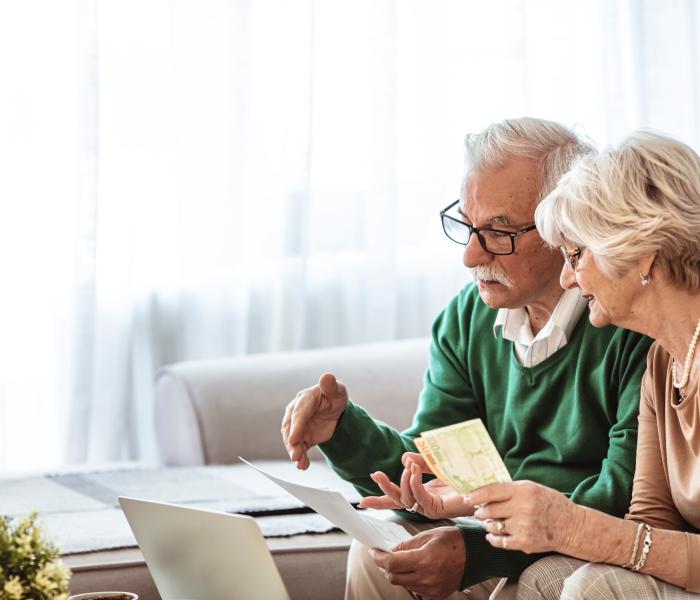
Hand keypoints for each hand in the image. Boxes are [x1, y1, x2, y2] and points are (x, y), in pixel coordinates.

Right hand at [281, 373, 347, 469]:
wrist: (335, 409)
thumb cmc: (335, 395)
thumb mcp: (337, 390)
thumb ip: (331, 385)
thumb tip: (327, 376)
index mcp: (305, 398)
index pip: (298, 413)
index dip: (296, 426)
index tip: (293, 439)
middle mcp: (296, 412)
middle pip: (290, 428)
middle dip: (292, 443)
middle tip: (295, 455)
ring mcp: (297, 426)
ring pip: (292, 440)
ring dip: (295, 452)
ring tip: (300, 463)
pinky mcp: (301, 437)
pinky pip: (299, 448)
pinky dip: (300, 458)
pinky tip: (303, 466)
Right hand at [358, 453, 474, 518]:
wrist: (486, 485)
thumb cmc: (465, 475)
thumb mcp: (438, 463)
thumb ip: (422, 460)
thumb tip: (404, 457)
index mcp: (422, 493)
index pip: (397, 498)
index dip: (380, 499)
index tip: (361, 502)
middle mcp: (423, 502)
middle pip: (396, 500)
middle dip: (385, 488)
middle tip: (377, 474)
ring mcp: (429, 507)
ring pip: (405, 499)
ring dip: (403, 480)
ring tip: (410, 466)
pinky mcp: (437, 508)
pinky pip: (418, 497)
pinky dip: (414, 483)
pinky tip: (414, 472)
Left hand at [368, 526, 464, 599]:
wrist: (475, 555)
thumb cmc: (453, 541)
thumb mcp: (427, 535)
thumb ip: (406, 545)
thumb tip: (390, 551)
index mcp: (424, 559)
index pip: (391, 563)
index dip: (378, 557)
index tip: (374, 551)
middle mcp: (427, 577)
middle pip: (393, 577)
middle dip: (385, 566)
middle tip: (384, 556)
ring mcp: (432, 589)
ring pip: (403, 584)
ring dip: (398, 573)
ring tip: (404, 561)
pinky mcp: (436, 596)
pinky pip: (416, 590)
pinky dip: (411, 581)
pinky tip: (416, 571)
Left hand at [468, 480, 576, 553]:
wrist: (571, 526)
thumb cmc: (549, 503)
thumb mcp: (531, 488)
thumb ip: (510, 489)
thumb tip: (484, 492)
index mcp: (523, 491)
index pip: (491, 491)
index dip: (475, 495)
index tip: (467, 498)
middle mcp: (522, 508)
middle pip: (489, 510)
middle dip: (480, 511)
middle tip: (478, 511)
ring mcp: (523, 527)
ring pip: (493, 526)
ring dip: (487, 524)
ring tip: (488, 522)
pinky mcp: (524, 543)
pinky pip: (500, 542)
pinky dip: (493, 538)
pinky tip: (491, 535)